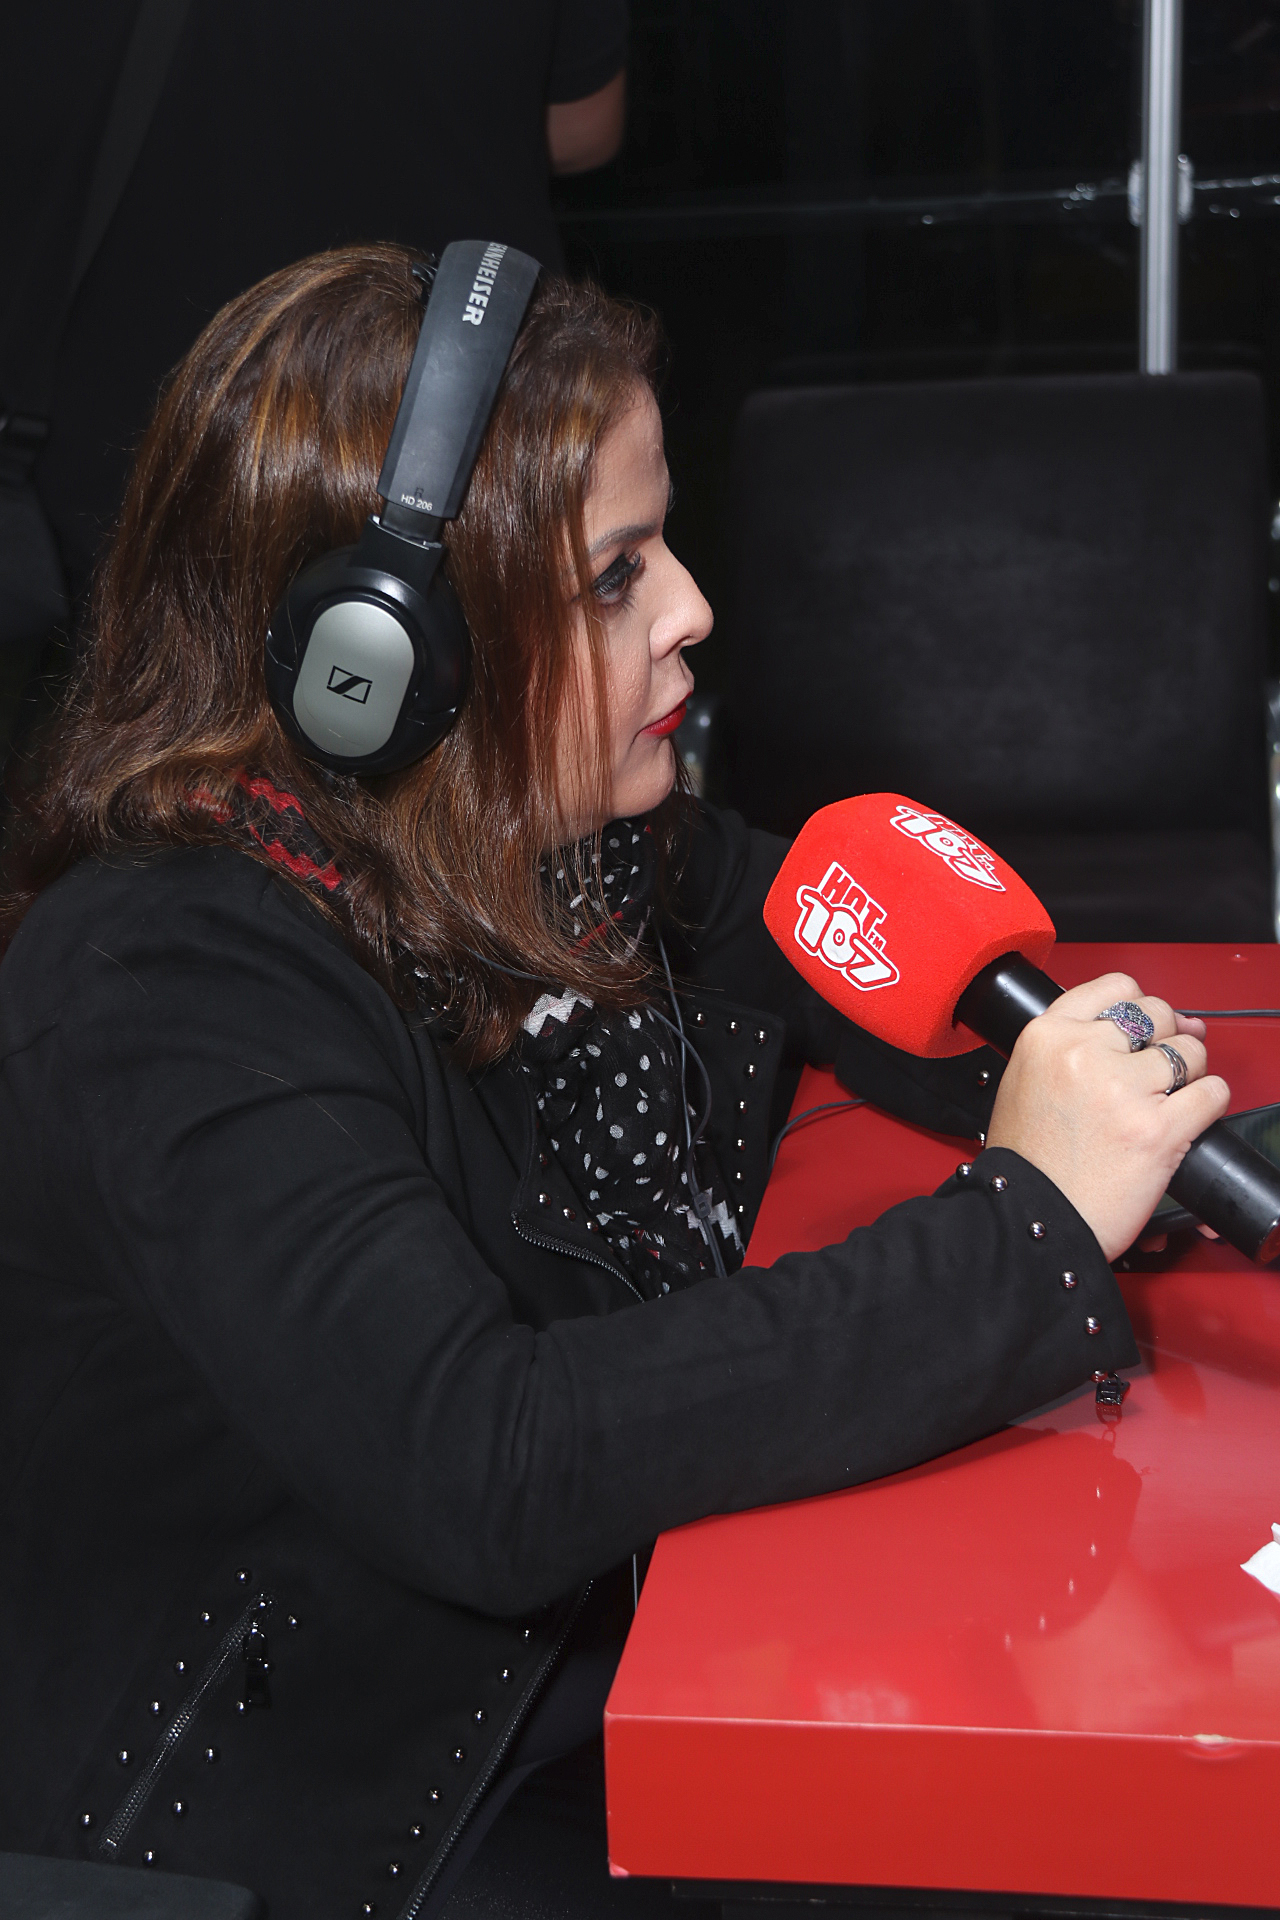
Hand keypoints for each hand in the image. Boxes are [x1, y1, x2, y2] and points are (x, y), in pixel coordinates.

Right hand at [985, 972, 1229, 1261]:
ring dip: (1190, 1074)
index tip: (1146, 1026)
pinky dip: (1210, 1103)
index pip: (1115, 988)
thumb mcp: (1024, 1082)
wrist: (1030, 1218)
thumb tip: (1143, 1026)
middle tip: (1163, 1067)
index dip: (1139, 1006)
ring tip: (1169, 1100)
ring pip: (1189, 1052)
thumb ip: (1070, 1048)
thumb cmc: (1027, 1162)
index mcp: (1047, 1036)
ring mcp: (1123, 1090)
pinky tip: (1189, 1118)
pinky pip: (1211, 1093)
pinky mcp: (1157, 1129)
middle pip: (1157, 1014)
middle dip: (1168, 1039)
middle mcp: (1084, 1053)